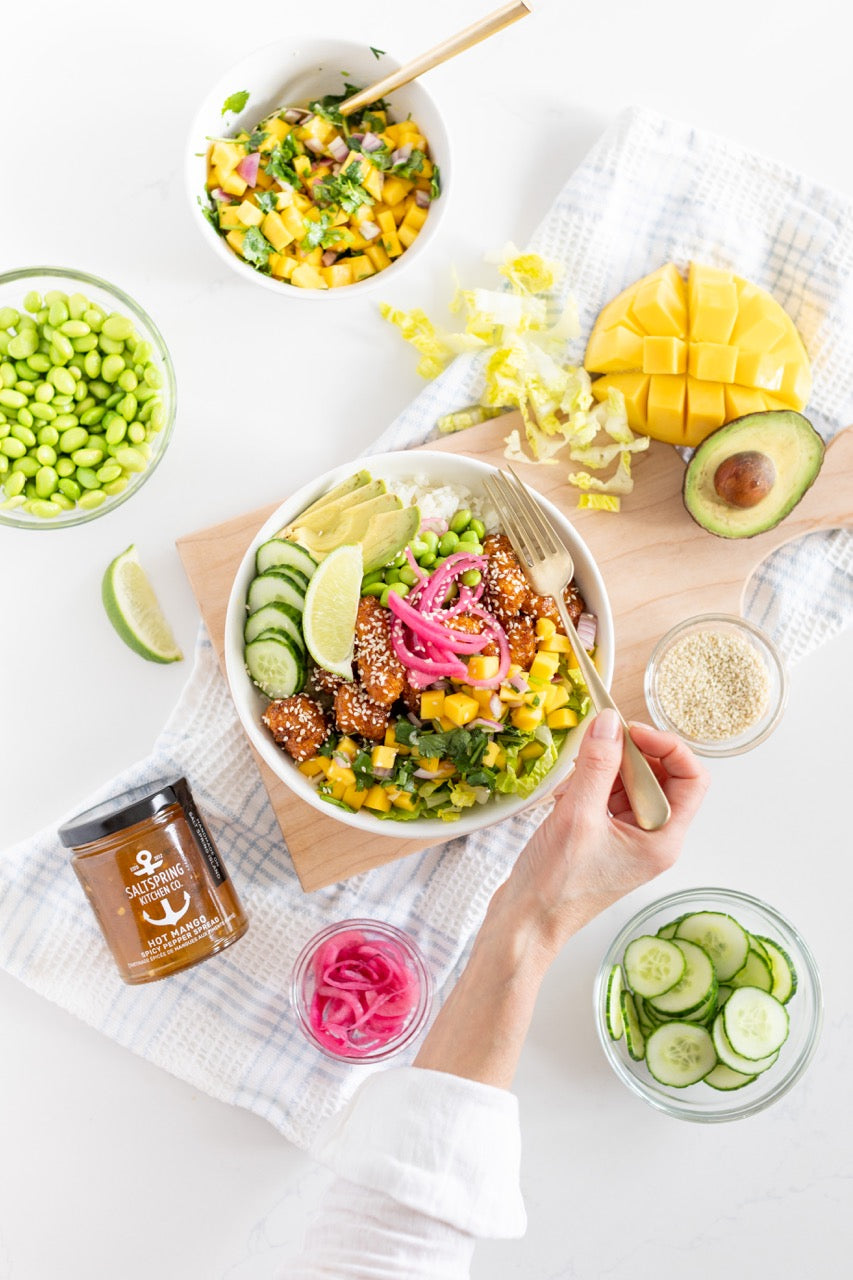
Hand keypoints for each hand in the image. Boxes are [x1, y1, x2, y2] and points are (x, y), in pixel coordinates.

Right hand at [492, 710, 709, 957]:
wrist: (525, 923)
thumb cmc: (556, 885)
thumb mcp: (577, 815)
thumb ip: (598, 765)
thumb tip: (610, 723)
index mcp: (663, 840)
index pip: (692, 779)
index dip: (667, 747)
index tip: (631, 731)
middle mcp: (653, 838)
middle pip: (660, 777)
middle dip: (628, 756)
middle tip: (596, 745)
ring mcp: (629, 839)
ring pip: (631, 784)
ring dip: (604, 770)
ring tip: (573, 780)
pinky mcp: (606, 838)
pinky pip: (609, 797)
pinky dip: (589, 785)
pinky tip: (565, 796)